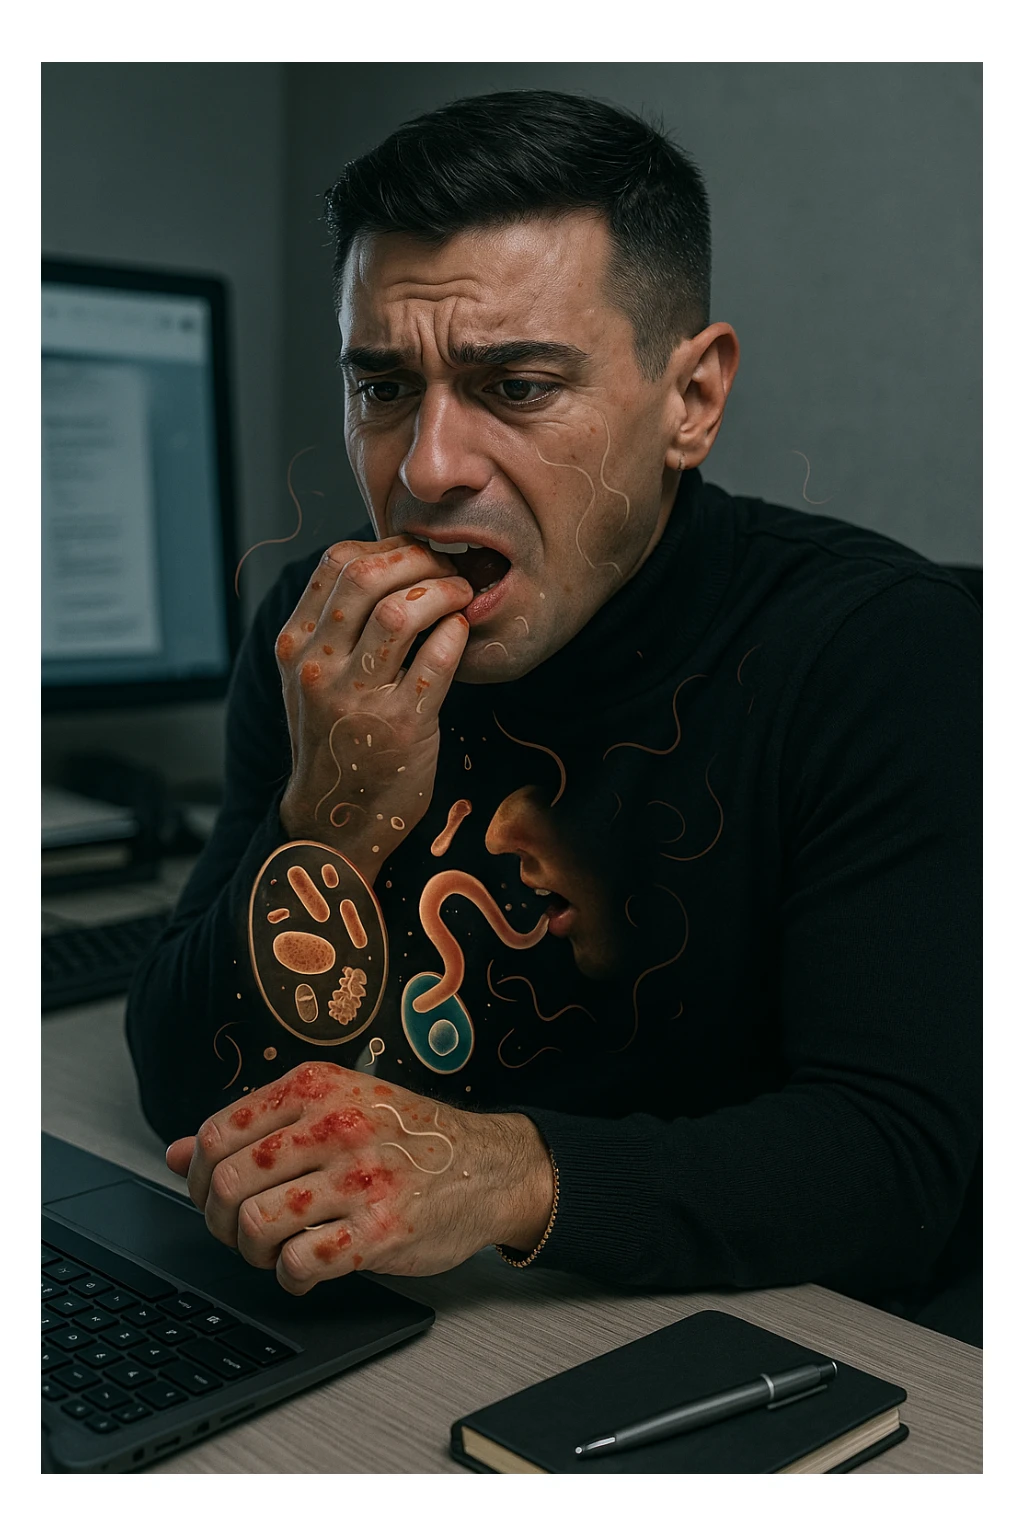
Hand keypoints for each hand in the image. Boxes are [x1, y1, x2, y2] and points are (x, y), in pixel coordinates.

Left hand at [165, 1062, 553, 1294]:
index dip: (199, 1177)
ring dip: (252, 1252)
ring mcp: (360, 1177)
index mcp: (317, 1086)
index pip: (218, 1133)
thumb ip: (256, 1127)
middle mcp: (335, 1125)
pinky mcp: (381, 1229)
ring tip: (275, 1250)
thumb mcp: (333, 1108)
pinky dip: (290, 1277)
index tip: (213, 1197)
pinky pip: (300, 1263)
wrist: (491, 1165)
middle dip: (220, 1220)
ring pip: (256, 1225)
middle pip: (228, 1182)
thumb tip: (174, 1155)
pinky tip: (306, 1269)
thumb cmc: (407, 1138)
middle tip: (243, 1231)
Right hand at [276, 535, 473, 881]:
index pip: (336, 563)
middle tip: (451, 569)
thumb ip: (336, 626)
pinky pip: (436, 660)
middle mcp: (318, 666)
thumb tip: (390, 564)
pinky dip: (456, 635)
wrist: (334, 819)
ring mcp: (356, 697)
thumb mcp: (314, 677)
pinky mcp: (400, 725)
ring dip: (444, 591)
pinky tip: (463, 631)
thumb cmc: (336, 738)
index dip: (387, 547)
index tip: (418, 555)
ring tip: (462, 595)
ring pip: (401, 612)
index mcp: (294, 644)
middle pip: (368, 577)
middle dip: (421, 561)